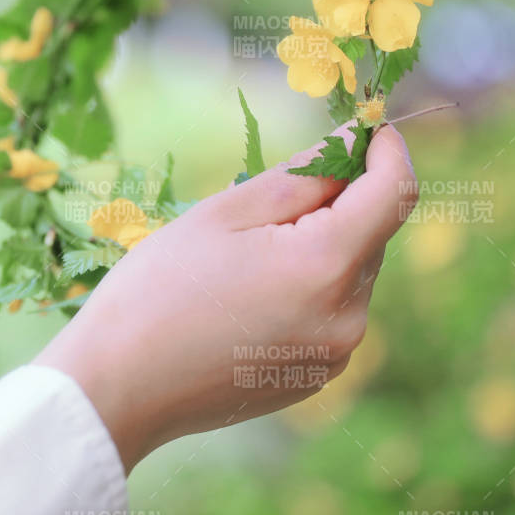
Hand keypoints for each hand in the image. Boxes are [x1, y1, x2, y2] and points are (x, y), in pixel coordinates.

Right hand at [34, 123, 416, 472]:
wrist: (119, 387)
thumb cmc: (160, 288)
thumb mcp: (227, 211)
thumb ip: (305, 173)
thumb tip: (359, 139)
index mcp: (327, 266)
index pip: (395, 192)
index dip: (386, 150)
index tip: (365, 127)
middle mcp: (348, 316)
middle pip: (370, 233)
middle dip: (337, 202)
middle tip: (266, 199)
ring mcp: (337, 354)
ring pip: (352, 273)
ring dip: (320, 246)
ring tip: (242, 258)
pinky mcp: (319, 377)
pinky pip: (332, 311)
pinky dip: (307, 287)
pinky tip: (247, 296)